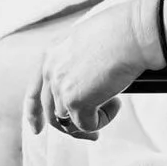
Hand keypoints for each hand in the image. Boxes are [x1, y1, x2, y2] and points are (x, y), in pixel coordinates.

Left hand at [24, 0, 157, 139]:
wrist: (132, 32)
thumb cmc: (119, 31)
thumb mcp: (85, 42)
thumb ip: (75, 64)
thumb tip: (83, 86)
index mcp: (51, 53)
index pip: (35, 90)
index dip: (34, 113)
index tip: (37, 129)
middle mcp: (51, 70)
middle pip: (51, 111)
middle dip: (69, 127)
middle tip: (93, 133)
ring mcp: (61, 86)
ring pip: (69, 121)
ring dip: (92, 119)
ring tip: (112, 103)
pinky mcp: (76, 101)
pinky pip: (87, 125)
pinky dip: (104, 119)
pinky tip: (116, 102)